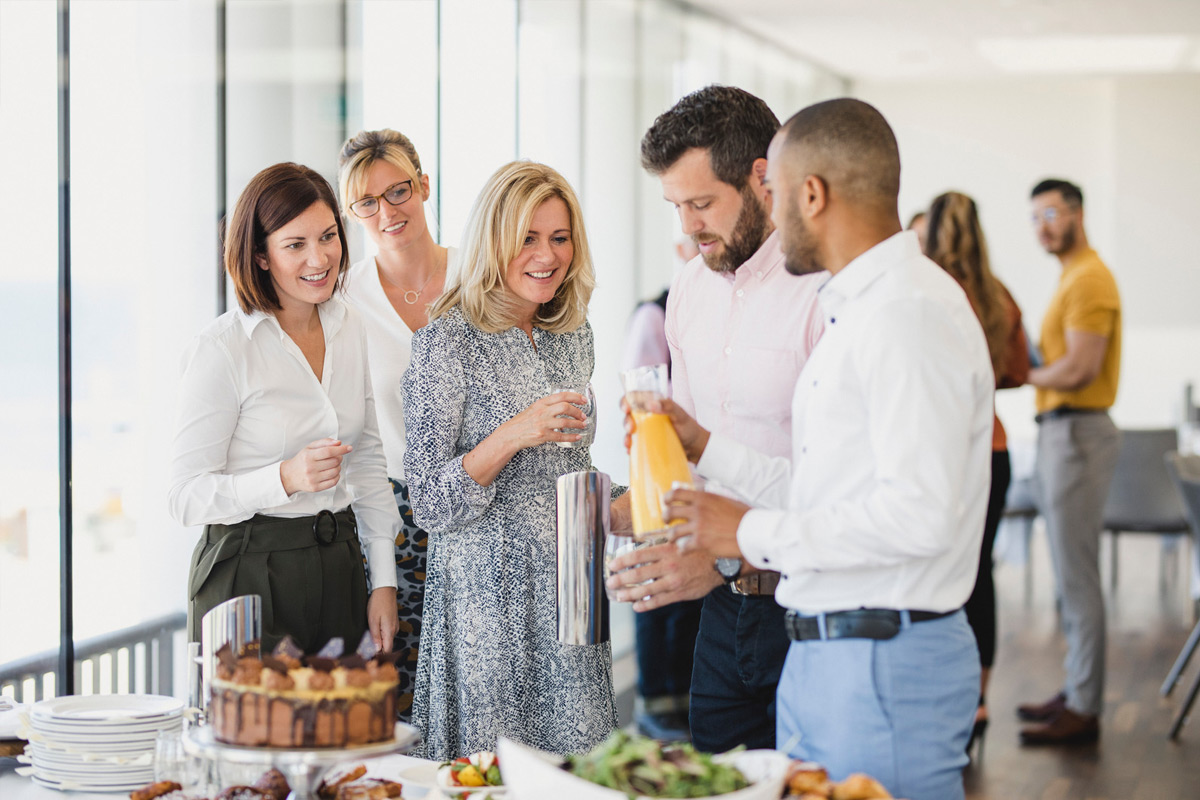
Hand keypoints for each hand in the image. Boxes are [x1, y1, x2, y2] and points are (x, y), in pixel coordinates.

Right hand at [280, 438, 352, 494]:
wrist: (289, 476)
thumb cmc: (302, 460)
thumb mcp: (309, 447)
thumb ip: (324, 442)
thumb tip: (338, 443)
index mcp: (308, 456)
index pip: (328, 451)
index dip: (341, 449)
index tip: (349, 448)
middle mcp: (310, 468)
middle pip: (334, 461)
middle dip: (339, 457)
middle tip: (336, 457)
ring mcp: (312, 479)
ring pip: (335, 471)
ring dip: (338, 467)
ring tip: (333, 465)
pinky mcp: (315, 488)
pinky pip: (333, 482)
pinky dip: (337, 476)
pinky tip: (332, 472)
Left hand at [366, 587, 397, 651]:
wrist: (385, 590)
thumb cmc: (378, 603)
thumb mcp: (373, 620)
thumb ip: (375, 636)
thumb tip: (376, 649)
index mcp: (389, 631)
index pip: (387, 650)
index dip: (378, 655)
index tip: (369, 656)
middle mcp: (394, 630)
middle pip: (387, 646)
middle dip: (377, 649)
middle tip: (365, 650)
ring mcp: (394, 626)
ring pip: (386, 640)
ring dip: (378, 642)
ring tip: (367, 641)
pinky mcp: (393, 622)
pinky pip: (387, 633)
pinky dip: (380, 635)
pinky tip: (373, 631)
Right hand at [502, 391, 587, 450]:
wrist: (510, 434)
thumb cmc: (522, 422)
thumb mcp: (534, 408)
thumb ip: (547, 406)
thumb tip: (563, 405)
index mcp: (541, 403)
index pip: (562, 396)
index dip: (575, 397)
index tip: (583, 400)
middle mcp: (542, 412)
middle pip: (565, 407)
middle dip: (577, 411)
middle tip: (583, 416)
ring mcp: (543, 424)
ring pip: (565, 422)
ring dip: (577, 424)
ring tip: (582, 425)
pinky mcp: (543, 435)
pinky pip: (561, 436)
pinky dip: (571, 437)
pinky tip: (577, 436)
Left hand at [605, 540, 722, 610]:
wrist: (721, 563)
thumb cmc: (699, 549)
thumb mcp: (680, 541)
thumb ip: (662, 545)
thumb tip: (643, 545)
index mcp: (667, 550)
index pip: (638, 556)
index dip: (623, 562)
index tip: (612, 566)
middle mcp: (668, 566)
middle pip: (638, 574)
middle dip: (621, 580)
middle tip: (610, 583)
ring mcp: (673, 581)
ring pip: (646, 590)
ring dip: (629, 594)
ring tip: (619, 596)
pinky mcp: (680, 593)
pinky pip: (659, 601)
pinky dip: (646, 604)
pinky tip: (636, 606)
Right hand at [621, 396, 709, 462]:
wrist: (694, 447)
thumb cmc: (688, 427)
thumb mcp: (680, 414)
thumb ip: (668, 406)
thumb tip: (651, 404)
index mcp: (653, 404)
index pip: (634, 398)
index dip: (626, 401)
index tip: (626, 408)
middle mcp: (646, 416)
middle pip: (628, 415)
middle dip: (626, 421)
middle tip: (631, 428)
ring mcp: (645, 430)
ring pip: (629, 430)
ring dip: (626, 436)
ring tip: (629, 443)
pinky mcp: (645, 442)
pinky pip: (634, 444)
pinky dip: (630, 447)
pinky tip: (631, 450)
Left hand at [666, 487, 748, 559]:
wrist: (752, 531)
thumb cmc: (743, 516)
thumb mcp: (725, 499)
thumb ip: (710, 498)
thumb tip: (699, 493)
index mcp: (703, 498)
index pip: (676, 493)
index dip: (667, 498)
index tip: (666, 502)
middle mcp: (698, 510)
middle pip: (670, 512)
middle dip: (665, 518)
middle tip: (667, 521)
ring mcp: (698, 526)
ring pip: (673, 532)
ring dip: (671, 536)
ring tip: (672, 539)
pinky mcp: (701, 542)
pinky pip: (683, 547)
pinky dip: (682, 550)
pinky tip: (684, 551)